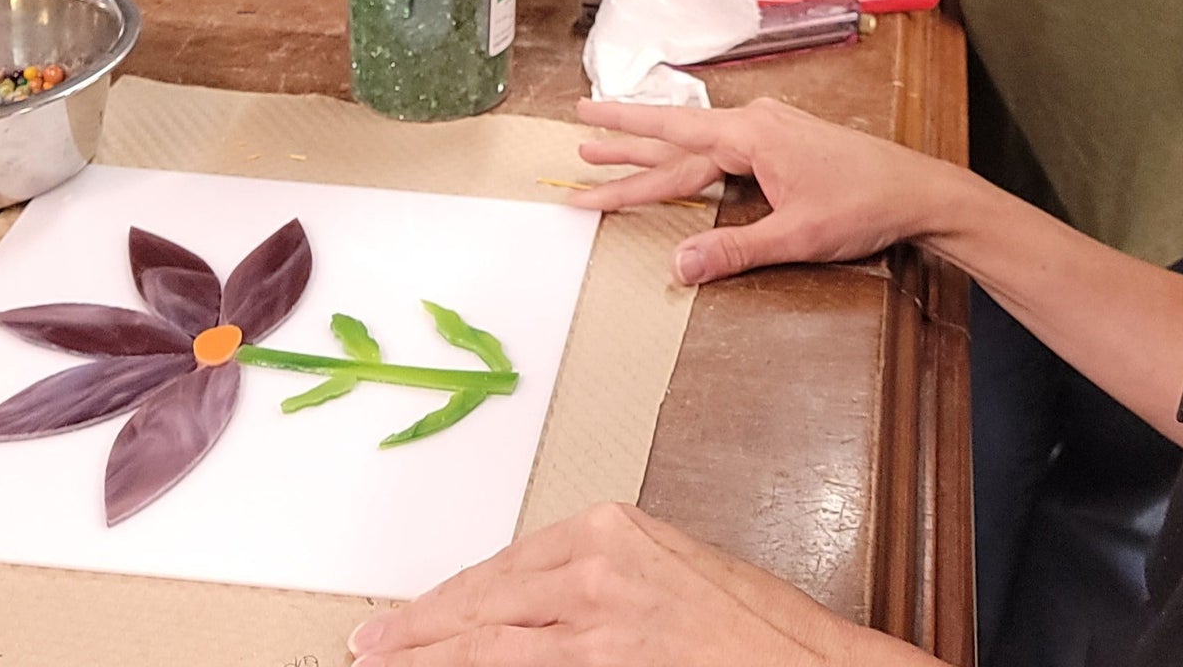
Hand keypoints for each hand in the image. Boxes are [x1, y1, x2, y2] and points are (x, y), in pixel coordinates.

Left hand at [346, 501, 900, 666]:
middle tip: (370, 646)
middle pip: (482, 600)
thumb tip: (538, 614)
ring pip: (486, 642)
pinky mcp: (606, 666)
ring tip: (384, 663)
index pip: (504, 567)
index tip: (409, 618)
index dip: (448, 600)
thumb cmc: (754, 629)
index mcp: (610, 529)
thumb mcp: (668, 574)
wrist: (811, 665)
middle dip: (420, 629)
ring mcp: (597, 623)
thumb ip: (599, 584)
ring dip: (429, 656)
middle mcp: (596, 565)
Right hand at [572, 97, 946, 283]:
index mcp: (752, 135)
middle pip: (678, 140)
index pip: (673, 138)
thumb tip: (677, 266)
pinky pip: (722, 151)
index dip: (624, 138)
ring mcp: (771, 129)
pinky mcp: (783, 142)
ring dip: (655, 154)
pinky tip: (678, 163)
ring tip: (609, 155)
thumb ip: (732, 251)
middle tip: (578, 144)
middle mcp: (756, 123)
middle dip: (626, 147)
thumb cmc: (864, 205)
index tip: (582, 127)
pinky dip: (691, 160)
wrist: (916, 192)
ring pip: (699, 146)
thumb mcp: (795, 237)